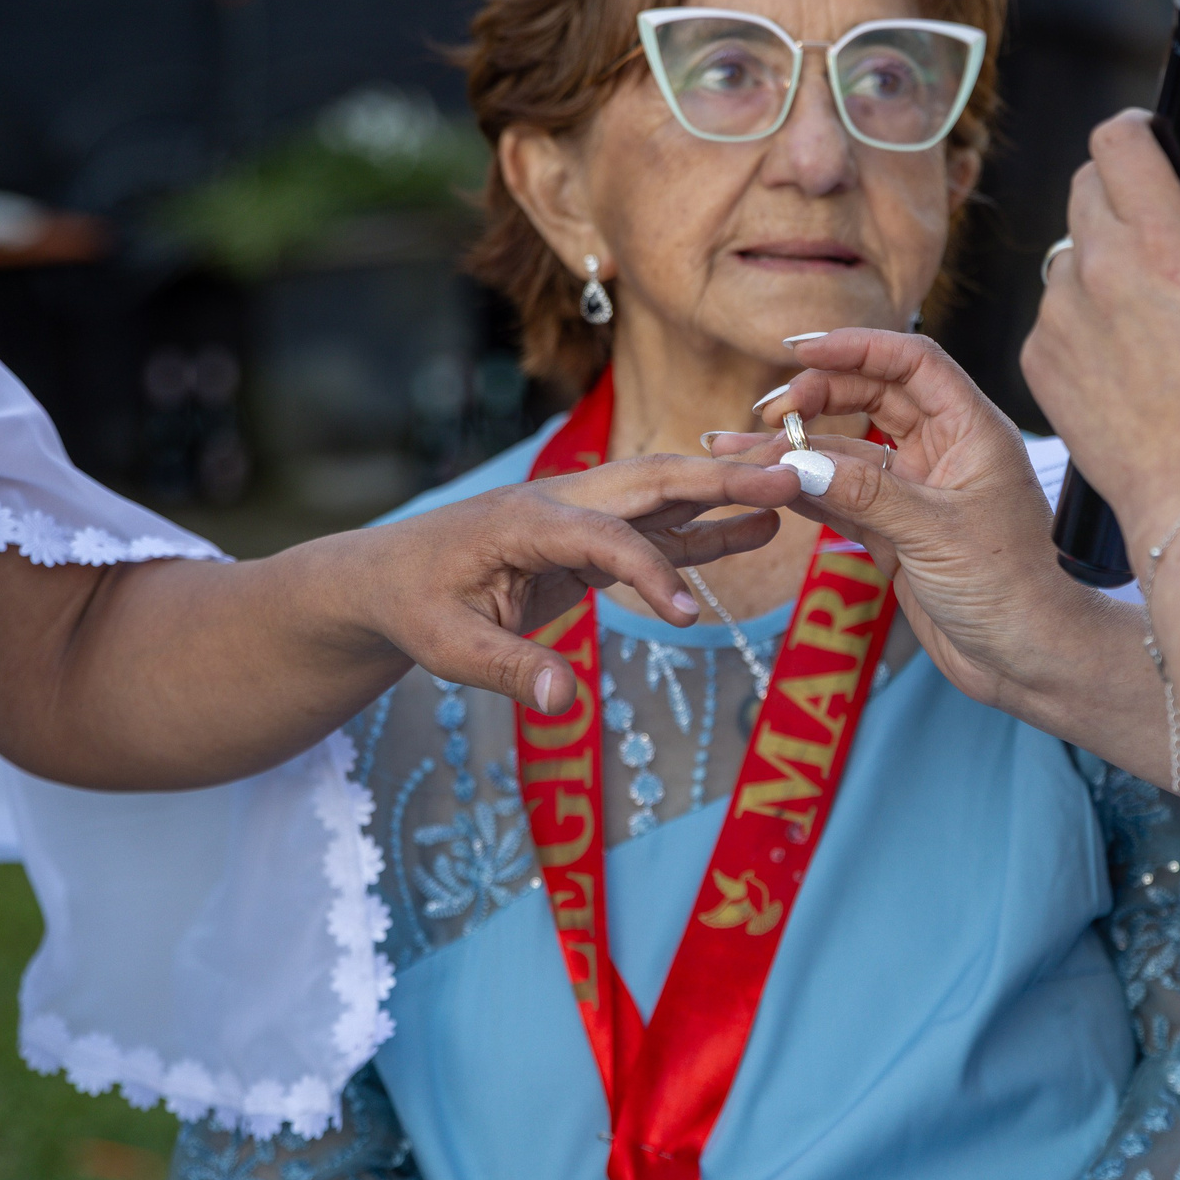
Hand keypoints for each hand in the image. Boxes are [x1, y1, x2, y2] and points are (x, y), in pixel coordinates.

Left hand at [346, 454, 799, 713]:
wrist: (386, 579)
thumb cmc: (413, 608)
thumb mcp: (446, 647)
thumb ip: (508, 669)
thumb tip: (563, 700)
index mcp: (523, 519)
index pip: (606, 537)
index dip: (652, 575)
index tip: (689, 622)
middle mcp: (559, 502)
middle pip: (650, 481)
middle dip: (720, 479)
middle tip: (788, 478)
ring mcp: (578, 515)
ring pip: (662, 495)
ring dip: (725, 493)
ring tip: (793, 494)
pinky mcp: (588, 538)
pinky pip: (656, 529)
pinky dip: (706, 528)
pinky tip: (755, 529)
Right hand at [706, 331, 1164, 774]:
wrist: (1028, 661)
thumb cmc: (1011, 590)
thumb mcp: (935, 533)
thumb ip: (866, 494)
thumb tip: (799, 464)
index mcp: (972, 431)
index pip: (912, 362)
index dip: (857, 347)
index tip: (800, 350)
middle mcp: (943, 452)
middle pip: (872, 398)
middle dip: (817, 396)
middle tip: (767, 412)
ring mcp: (916, 492)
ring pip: (847, 453)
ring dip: (797, 449)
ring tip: (737, 448)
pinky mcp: (895, 532)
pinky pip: (841, 499)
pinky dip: (804, 491)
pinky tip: (764, 483)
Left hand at [1026, 112, 1179, 545]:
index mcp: (1162, 242)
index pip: (1116, 140)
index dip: (1135, 131)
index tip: (1151, 144)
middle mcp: (1098, 269)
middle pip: (1086, 186)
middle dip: (1121, 194)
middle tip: (1161, 234)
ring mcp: (1058, 313)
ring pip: (1070, 251)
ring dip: (1102, 262)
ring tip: (1152, 318)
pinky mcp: (1036, 355)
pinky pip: (1056, 309)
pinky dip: (1084, 318)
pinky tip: (1126, 359)